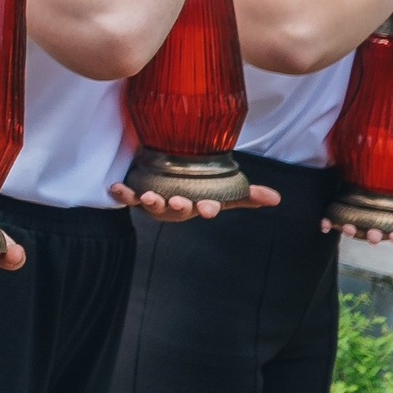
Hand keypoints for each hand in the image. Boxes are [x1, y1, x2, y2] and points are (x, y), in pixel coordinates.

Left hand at [108, 182, 280, 219]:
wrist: (166, 182)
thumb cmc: (196, 190)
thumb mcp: (222, 191)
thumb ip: (246, 194)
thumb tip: (276, 198)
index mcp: (197, 204)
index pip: (207, 208)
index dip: (208, 209)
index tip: (208, 209)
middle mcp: (176, 206)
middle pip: (178, 209)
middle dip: (178, 207)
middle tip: (178, 202)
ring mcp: (155, 202)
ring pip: (152, 205)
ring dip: (151, 202)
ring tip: (149, 197)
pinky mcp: (136, 195)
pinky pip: (126, 197)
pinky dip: (121, 193)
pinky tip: (115, 187)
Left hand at [323, 214, 392, 244]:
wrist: (372, 192)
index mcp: (389, 229)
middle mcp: (372, 228)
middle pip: (373, 234)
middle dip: (373, 235)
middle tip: (375, 235)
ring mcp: (356, 223)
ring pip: (353, 229)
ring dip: (351, 230)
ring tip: (348, 227)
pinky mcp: (340, 215)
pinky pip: (331, 221)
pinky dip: (327, 222)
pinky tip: (323, 225)